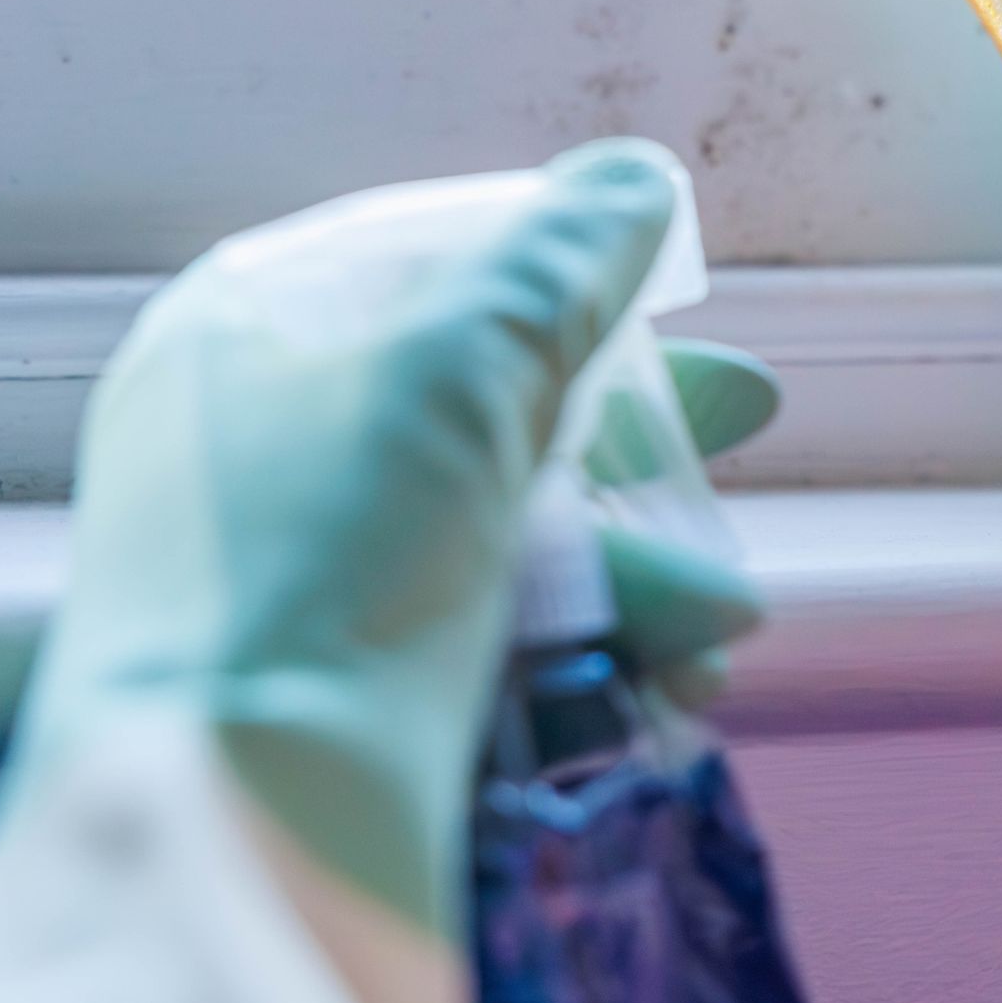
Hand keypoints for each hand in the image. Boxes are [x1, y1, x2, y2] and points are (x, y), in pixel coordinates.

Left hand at [0, 139, 774, 949]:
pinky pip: (493, 620)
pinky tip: (671, 684)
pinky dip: (588, 639)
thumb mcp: (463, 364)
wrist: (250, 828)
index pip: (432, 256)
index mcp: (255, 331)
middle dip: (640, 434)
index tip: (668, 288)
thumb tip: (639, 174)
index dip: (566, 266)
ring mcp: (308, 566)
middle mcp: (270, 441)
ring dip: (639, 566)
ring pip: (511, 525)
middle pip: (494, 399)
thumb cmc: (342, 552)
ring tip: (716, 630)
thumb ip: (565, 257)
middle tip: (751, 414)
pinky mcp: (357, 676)